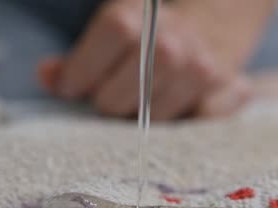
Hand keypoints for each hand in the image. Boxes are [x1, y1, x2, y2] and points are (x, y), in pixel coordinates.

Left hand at [39, 0, 253, 119]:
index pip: (115, 33)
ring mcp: (202, 67)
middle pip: (128, 86)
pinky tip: (177, 110)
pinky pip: (198, 121)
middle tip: (112, 100)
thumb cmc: (146, 41)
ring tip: (144, 105)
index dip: (83, 68)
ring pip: (156, 116)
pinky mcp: (229, 91)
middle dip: (110, 102)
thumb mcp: (110, 36)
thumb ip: (76, 60)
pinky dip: (184, 121)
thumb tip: (47, 75)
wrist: (208, 34)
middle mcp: (175, 39)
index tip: (71, 90)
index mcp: (140, 15)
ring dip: (144, 119)